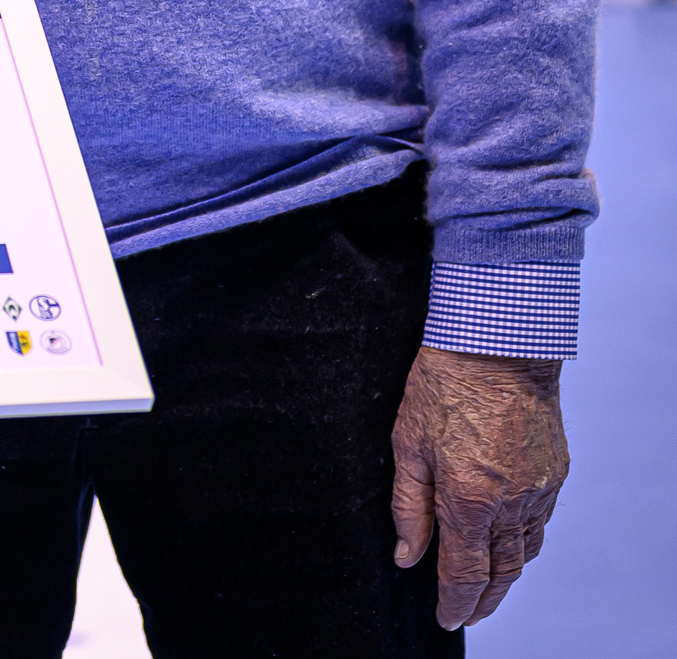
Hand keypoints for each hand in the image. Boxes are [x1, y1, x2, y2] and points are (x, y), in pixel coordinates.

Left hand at [391, 345, 568, 628]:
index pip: (465, 573)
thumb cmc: (444, 383)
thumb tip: (408, 556)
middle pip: (502, 572)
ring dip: (506, 575)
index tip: (445, 617)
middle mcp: (511, 503)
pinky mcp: (555, 473)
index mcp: (469, 498)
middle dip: (483, 600)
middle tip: (467, 613)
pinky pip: (540, 521)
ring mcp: (538, 489)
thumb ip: (408, 505)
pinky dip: (525, 540)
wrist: (497, 345)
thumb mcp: (407, 442)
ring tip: (487, 587)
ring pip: (526, 551)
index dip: (456, 602)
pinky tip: (510, 540)